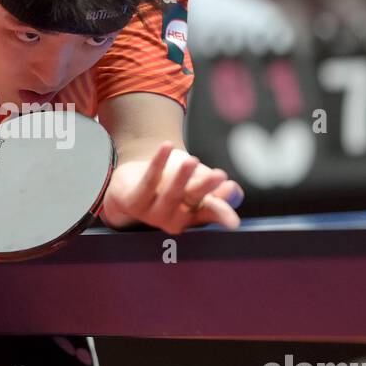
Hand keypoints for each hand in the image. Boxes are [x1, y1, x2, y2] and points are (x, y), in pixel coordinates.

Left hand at [98, 141, 242, 233]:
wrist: (131, 184)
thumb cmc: (168, 183)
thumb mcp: (193, 183)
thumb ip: (213, 187)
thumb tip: (233, 189)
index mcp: (193, 216)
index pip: (211, 212)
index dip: (222, 212)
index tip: (234, 213)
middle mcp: (175, 219)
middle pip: (193, 201)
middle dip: (206, 188)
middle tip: (220, 175)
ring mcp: (153, 214)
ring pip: (171, 194)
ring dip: (182, 177)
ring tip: (192, 161)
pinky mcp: (134, 202)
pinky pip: (149, 180)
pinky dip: (159, 162)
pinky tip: (167, 146)